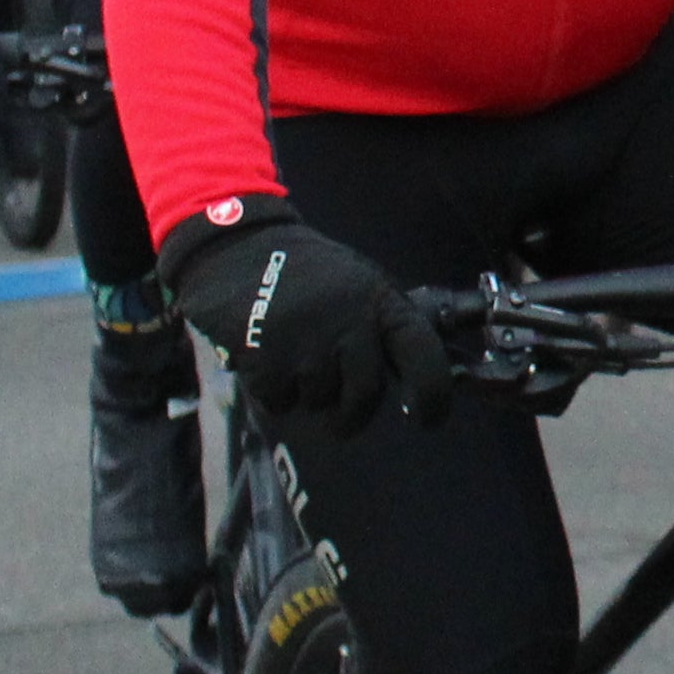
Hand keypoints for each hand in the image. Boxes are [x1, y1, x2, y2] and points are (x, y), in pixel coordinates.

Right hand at [159, 199, 449, 434]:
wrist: (239, 250)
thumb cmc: (308, 274)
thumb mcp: (361, 286)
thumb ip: (384, 326)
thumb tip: (410, 375)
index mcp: (381, 302)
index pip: (423, 353)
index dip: (434, 394)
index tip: (428, 420)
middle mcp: (351, 323)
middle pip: (367, 395)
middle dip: (353, 418)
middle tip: (343, 422)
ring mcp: (309, 344)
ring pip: (320, 402)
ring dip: (307, 395)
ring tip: (293, 358)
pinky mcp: (267, 361)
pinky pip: (280, 402)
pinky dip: (274, 393)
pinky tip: (266, 358)